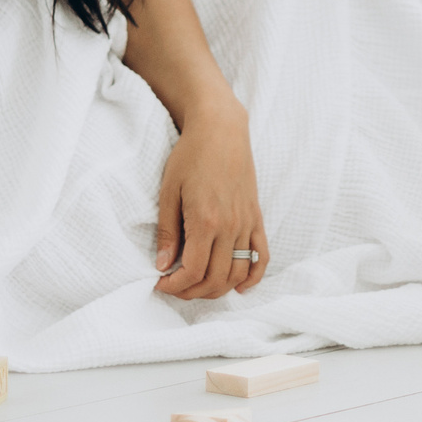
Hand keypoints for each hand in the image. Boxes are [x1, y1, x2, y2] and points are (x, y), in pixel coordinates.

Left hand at [153, 101, 267, 299]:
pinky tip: (240, 286)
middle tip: (175, 287)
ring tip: (198, 286)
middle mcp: (231, 226)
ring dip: (219, 289)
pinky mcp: (257, 218)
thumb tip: (163, 266)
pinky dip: (254, 276)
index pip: (193, 271)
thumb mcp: (169, 192)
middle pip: (216, 278)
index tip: (160, 283)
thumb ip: (167, 232)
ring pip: (239, 273)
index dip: (174, 285)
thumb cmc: (191, 156)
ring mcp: (247, 223)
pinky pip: (261, 256)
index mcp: (206, 221)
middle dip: (192, 292)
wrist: (221, 130)